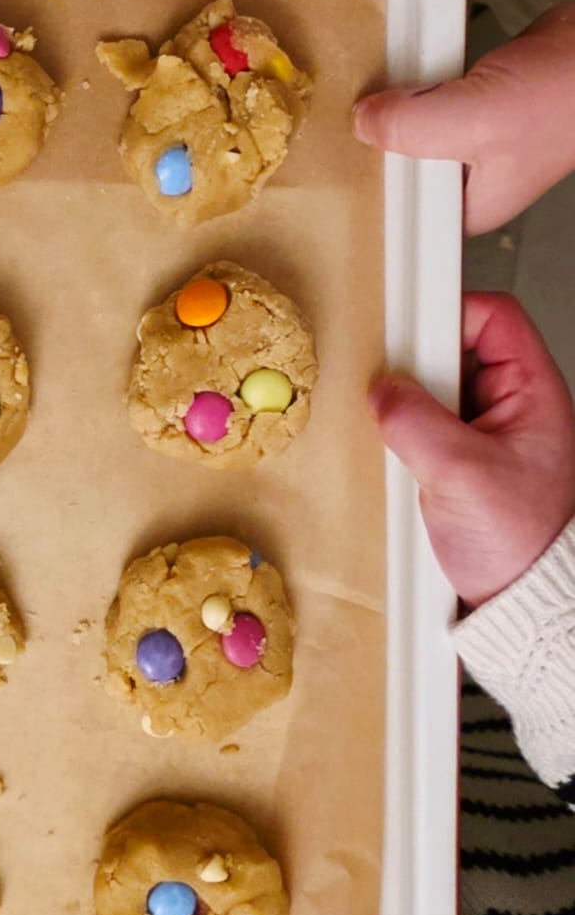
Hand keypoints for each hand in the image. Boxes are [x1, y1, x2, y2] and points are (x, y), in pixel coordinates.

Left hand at [353, 2, 574, 233]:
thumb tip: (361, 122)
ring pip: (407, 131)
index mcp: (468, 209)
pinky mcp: (471, 102)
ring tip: (369, 90)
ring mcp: (468, 141)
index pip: (401, 214)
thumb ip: (410, 126)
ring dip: (393, 106)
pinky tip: (402, 69)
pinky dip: (414, 81)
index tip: (339, 165)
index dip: (371, 187)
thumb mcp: (475, 119)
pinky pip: (424, 97)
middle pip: (397, 170)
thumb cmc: (563, 97)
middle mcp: (464, 182)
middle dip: (378, 141)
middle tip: (348, 118)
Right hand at [370, 293, 574, 608]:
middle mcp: (508, 409)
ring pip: (431, 393)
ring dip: (403, 408)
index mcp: (532, 395)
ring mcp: (481, 437)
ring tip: (391, 429)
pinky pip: (418, 431)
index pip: (493, 318)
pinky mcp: (454, 466)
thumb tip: (381, 390)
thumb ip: (417, 423)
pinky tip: (389, 456)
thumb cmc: (521, 545)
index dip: (448, 309)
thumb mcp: (464, 475)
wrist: (517, 605)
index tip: (405, 322)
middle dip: (415, 367)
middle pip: (452, 352)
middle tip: (388, 384)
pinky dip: (397, 438)